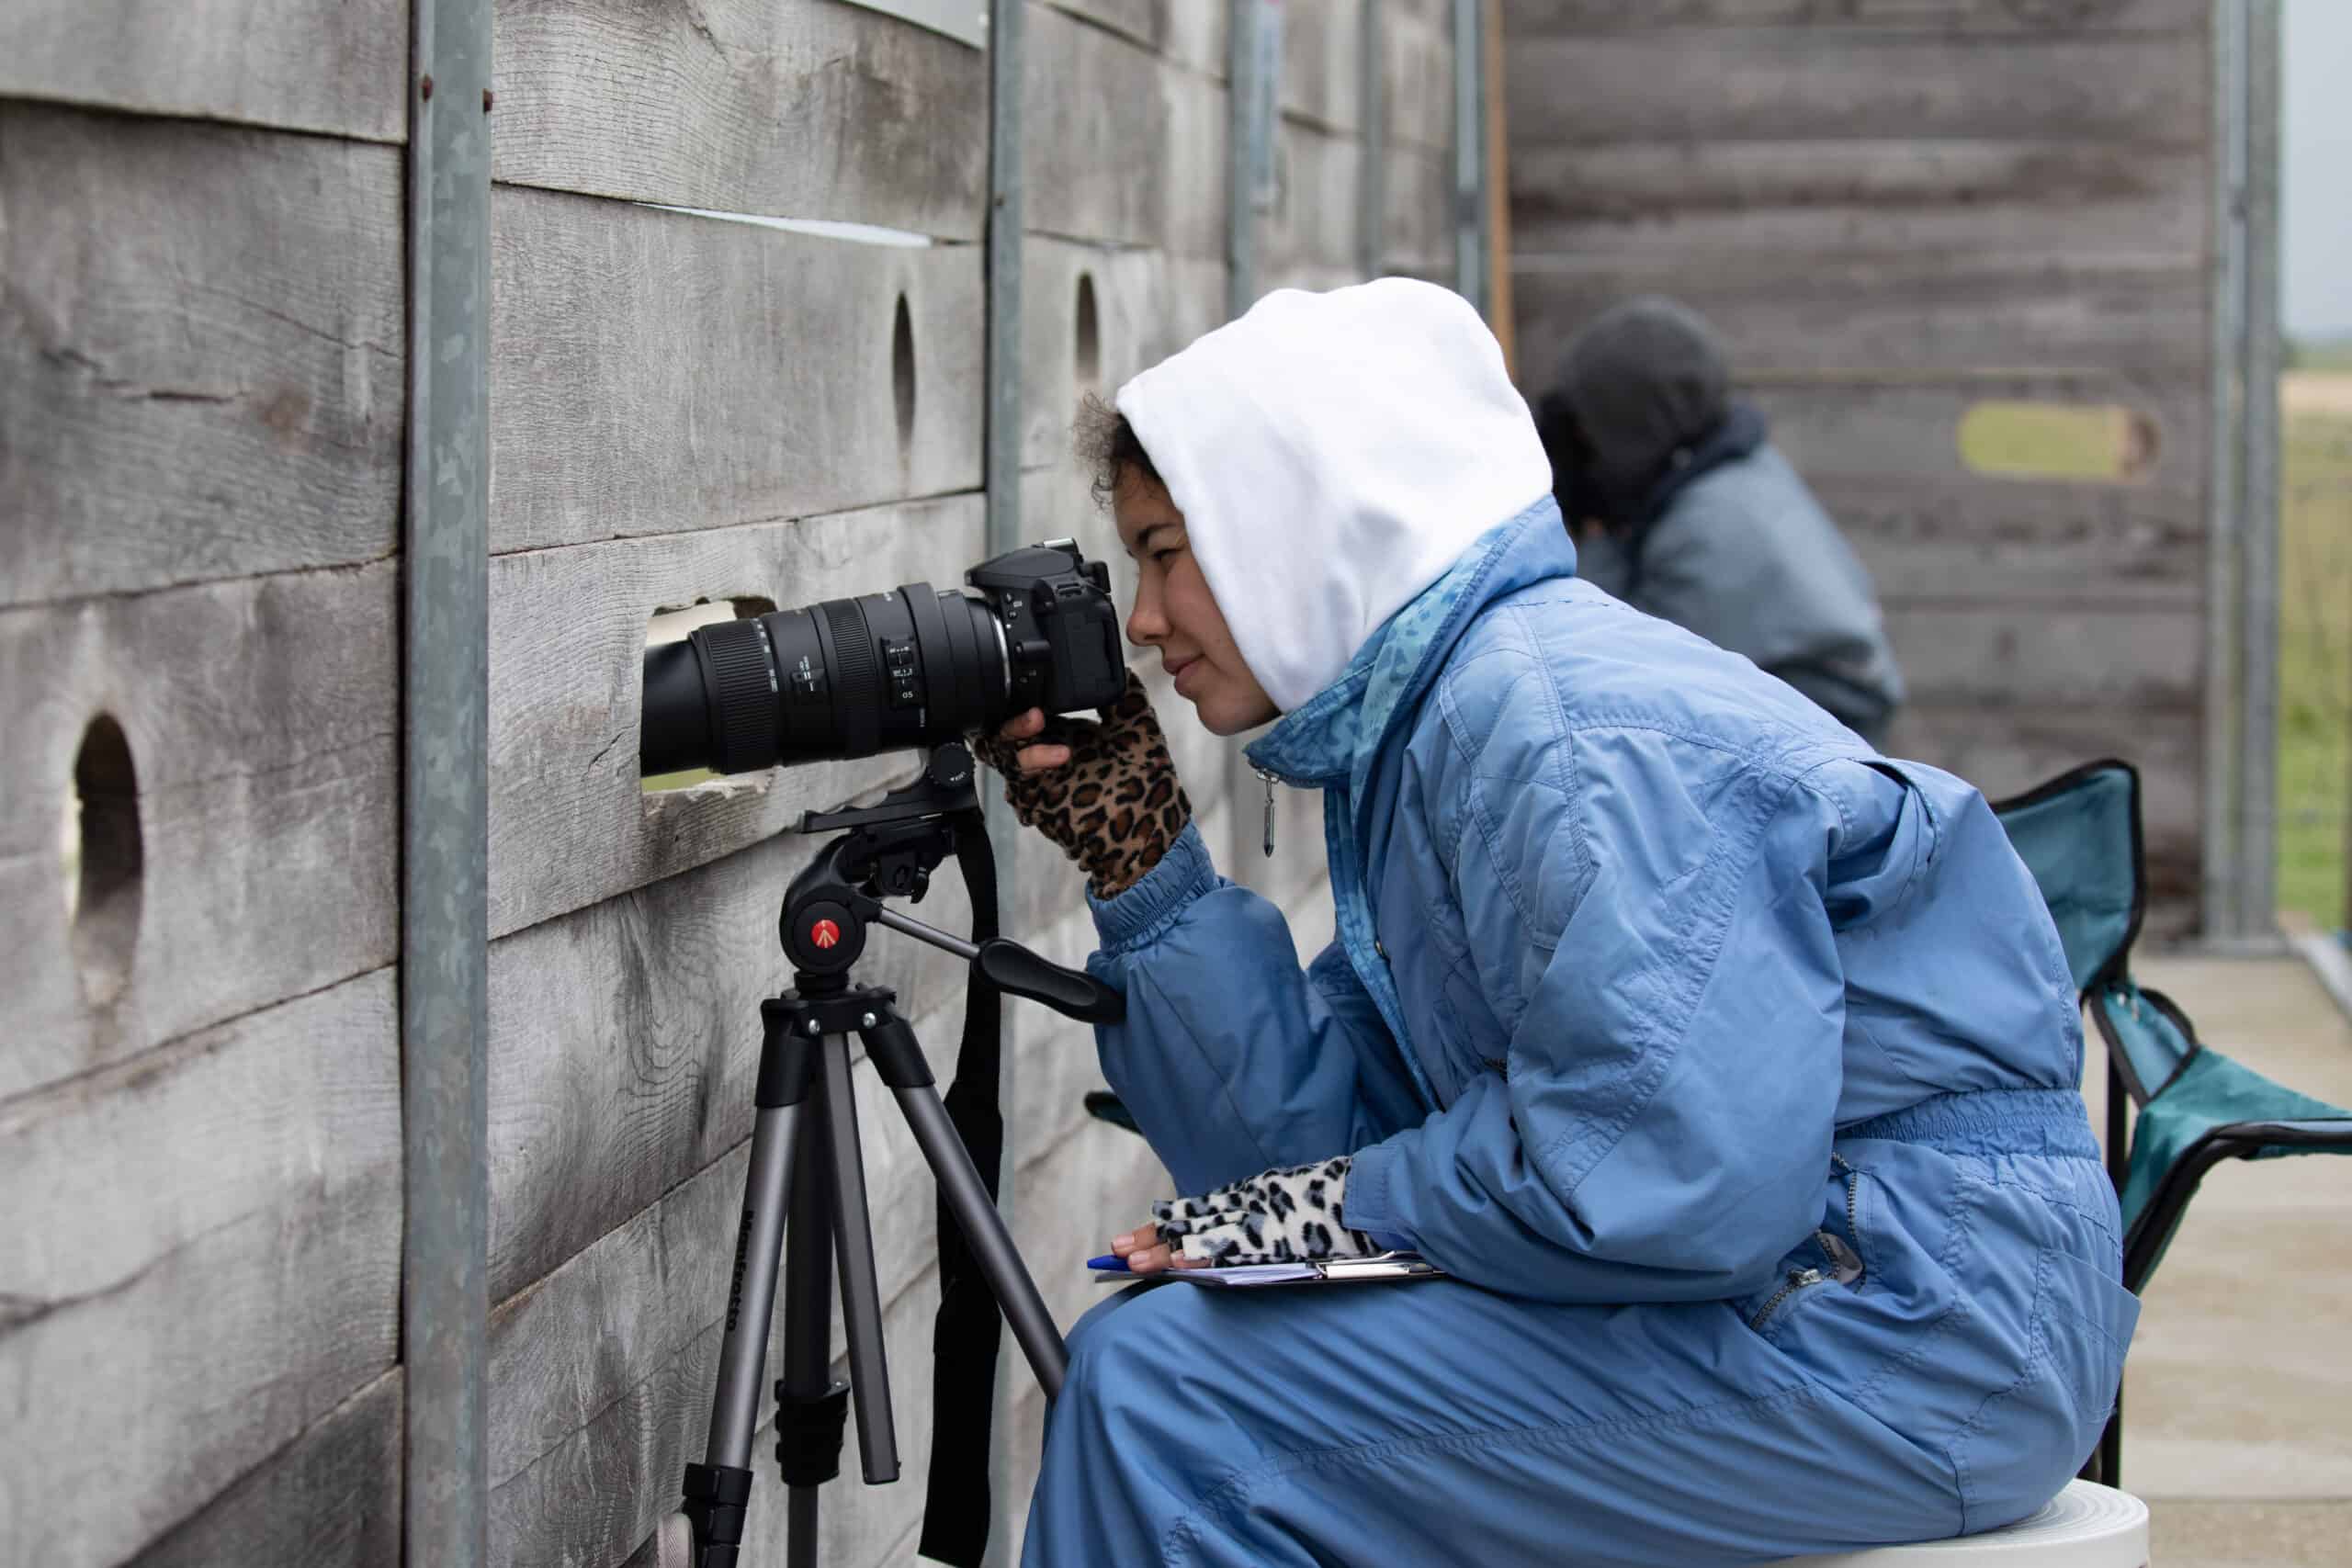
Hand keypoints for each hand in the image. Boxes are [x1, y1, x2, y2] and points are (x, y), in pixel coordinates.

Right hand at [969, 669, 1190, 896]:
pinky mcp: (1033, 797)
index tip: (1043, 672)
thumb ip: (1127, 697)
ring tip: (1036, 720)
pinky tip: (1060, 755)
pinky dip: (1031, 759)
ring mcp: (1038, 775)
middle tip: (1034, 700)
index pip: (1036, 701)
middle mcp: (1048, 750)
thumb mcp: (1141, 732)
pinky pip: (1013, 774)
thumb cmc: (1149, 792)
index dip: (1033, 686)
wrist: (1148, 840)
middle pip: (1007, 719)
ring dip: (1014, 729)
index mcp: (1069, 731)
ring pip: (999, 744)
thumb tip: (1119, 664)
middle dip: (1012, 705)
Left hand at [1108, 1157, 1377, 1271]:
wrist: (1368, 1195)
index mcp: (1249, 1195)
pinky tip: (1183, 1266)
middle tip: (1117, 1252)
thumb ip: (1253, 1220)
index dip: (1162, 1227)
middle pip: (1191, 1223)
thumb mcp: (1284, 1203)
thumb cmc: (1331, 1203)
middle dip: (1154, 1239)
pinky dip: (1208, 1256)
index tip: (1133, 1238)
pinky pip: (1235, 1251)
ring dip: (1169, 1252)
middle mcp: (1248, 1204)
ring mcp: (1262, 1221)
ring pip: (1204, 1236)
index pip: (1195, 1212)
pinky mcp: (1278, 1238)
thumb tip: (1216, 1247)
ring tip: (1134, 1263)